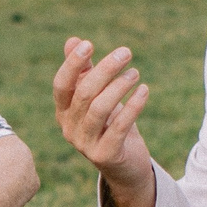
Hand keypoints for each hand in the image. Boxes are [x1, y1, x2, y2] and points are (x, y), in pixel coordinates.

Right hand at [52, 38, 153, 192]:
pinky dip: (133, 106)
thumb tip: (74, 40)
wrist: (125, 166)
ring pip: (100, 109)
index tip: (89, 44)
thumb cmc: (109, 125)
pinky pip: (119, 127)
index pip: (61, 85)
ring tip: (135, 73)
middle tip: (126, 52)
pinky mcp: (105, 155)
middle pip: (84, 93)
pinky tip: (144, 91)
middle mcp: (69, 128)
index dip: (72, 64)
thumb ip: (84, 71)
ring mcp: (85, 144)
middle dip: (105, 69)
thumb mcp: (97, 97)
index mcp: (63, 112)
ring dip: (119, 87)